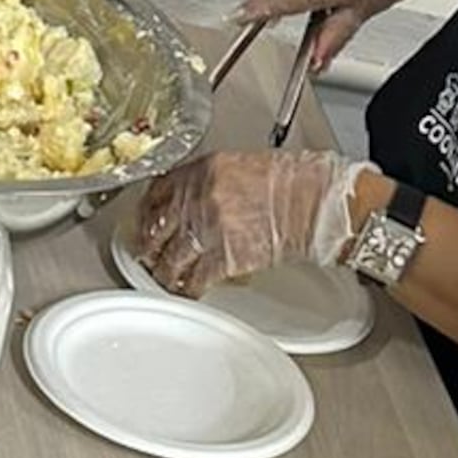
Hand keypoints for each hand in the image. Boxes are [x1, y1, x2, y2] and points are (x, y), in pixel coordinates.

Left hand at [132, 151, 357, 299]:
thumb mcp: (241, 166)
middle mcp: (197, 199)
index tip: (146, 222)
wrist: (312, 202)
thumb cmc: (291, 182)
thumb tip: (196, 201)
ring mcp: (206, 230)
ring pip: (171, 258)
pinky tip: (190, 291)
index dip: (147, 213)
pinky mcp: (221, 259)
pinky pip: (195, 279)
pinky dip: (190, 289)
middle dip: (149, 245)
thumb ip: (210, 182)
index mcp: (201, 171)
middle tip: (147, 255)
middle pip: (156, 228)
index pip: (157, 193)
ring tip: (165, 278)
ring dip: (165, 272)